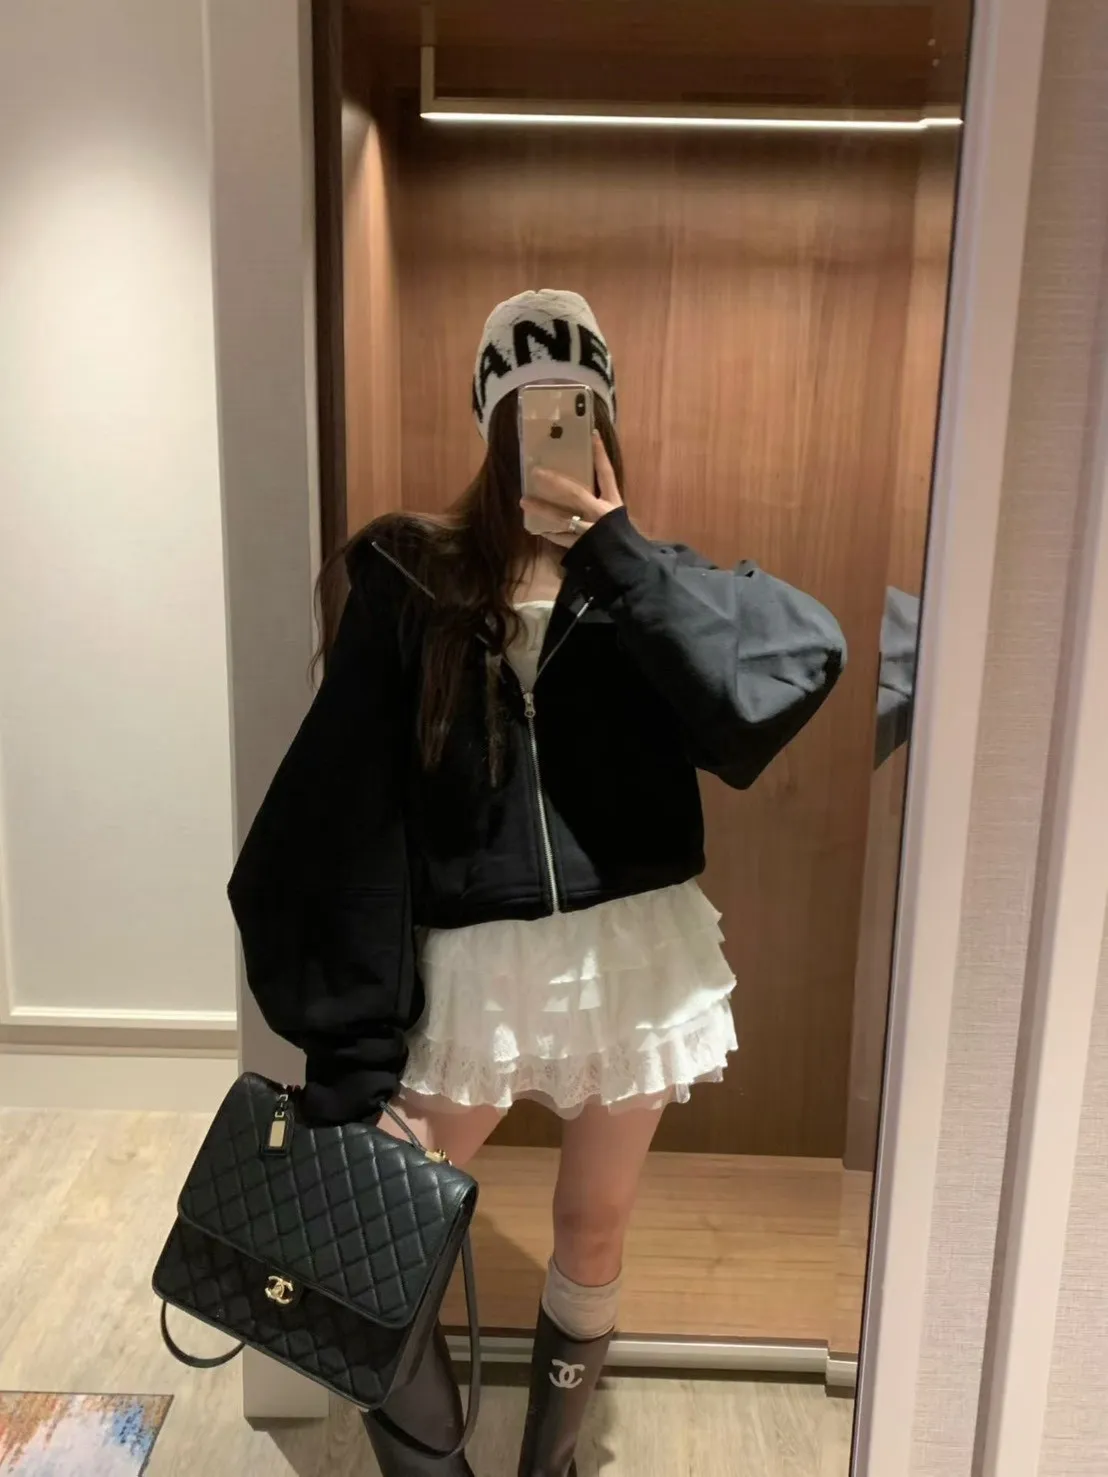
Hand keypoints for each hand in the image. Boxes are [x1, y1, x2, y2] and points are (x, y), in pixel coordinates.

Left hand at [521, 431, 623, 547]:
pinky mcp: (579, 546)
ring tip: (524, 501)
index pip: (606, 473)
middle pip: (574, 493)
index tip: (592, 435)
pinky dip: (550, 533)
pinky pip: (561, 538)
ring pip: (561, 516)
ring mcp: (588, 530)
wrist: (627, 568)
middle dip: (555, 482)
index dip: (600, 454)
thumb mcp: (619, 520)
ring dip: (542, 508)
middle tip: (536, 472)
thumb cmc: (625, 542)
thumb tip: (591, 498)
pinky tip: (538, 529)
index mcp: (612, 504)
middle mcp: (599, 514)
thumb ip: (606, 507)